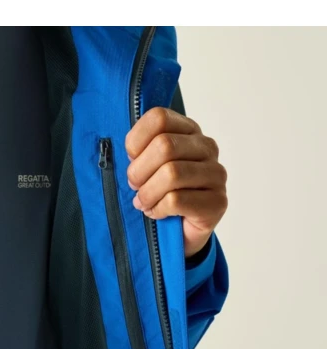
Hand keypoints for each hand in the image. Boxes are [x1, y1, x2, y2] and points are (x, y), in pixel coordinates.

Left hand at [125, 107, 227, 258]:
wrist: (181, 230)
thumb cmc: (161, 193)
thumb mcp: (148, 165)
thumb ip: (141, 149)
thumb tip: (131, 153)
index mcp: (189, 131)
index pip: (160, 118)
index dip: (136, 140)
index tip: (131, 158)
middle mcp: (207, 148)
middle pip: (164, 146)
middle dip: (139, 170)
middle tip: (134, 185)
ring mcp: (216, 175)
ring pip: (172, 174)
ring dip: (148, 193)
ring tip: (143, 202)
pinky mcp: (217, 202)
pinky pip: (177, 200)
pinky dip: (158, 209)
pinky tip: (157, 213)